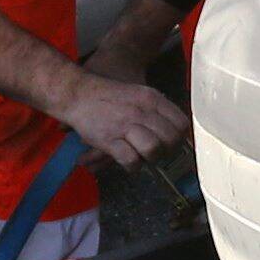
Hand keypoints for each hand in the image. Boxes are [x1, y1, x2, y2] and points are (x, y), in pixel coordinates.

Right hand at [66, 73, 191, 167]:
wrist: (78, 93)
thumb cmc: (108, 96)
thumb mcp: (139, 93)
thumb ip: (158, 109)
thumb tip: (177, 129)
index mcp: (151, 99)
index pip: (181, 123)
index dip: (181, 138)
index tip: (175, 144)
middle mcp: (141, 111)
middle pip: (170, 139)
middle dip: (168, 151)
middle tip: (159, 153)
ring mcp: (125, 125)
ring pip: (154, 149)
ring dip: (151, 158)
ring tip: (144, 156)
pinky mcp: (109, 140)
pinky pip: (131, 160)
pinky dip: (133, 166)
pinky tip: (129, 162)